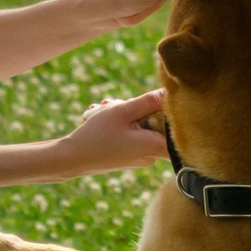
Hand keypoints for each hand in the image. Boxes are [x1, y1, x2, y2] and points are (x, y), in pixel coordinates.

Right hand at [43, 89, 168, 177]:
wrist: (71, 159)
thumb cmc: (97, 136)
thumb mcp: (123, 112)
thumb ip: (149, 101)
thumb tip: (170, 91)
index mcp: (155, 146)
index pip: (178, 128)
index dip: (171, 112)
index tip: (156, 101)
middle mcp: (152, 155)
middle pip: (156, 123)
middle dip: (136, 108)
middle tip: (112, 103)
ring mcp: (141, 157)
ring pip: (140, 126)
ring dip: (122, 114)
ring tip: (100, 109)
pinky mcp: (130, 156)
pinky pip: (132, 135)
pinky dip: (119, 124)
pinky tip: (100, 117)